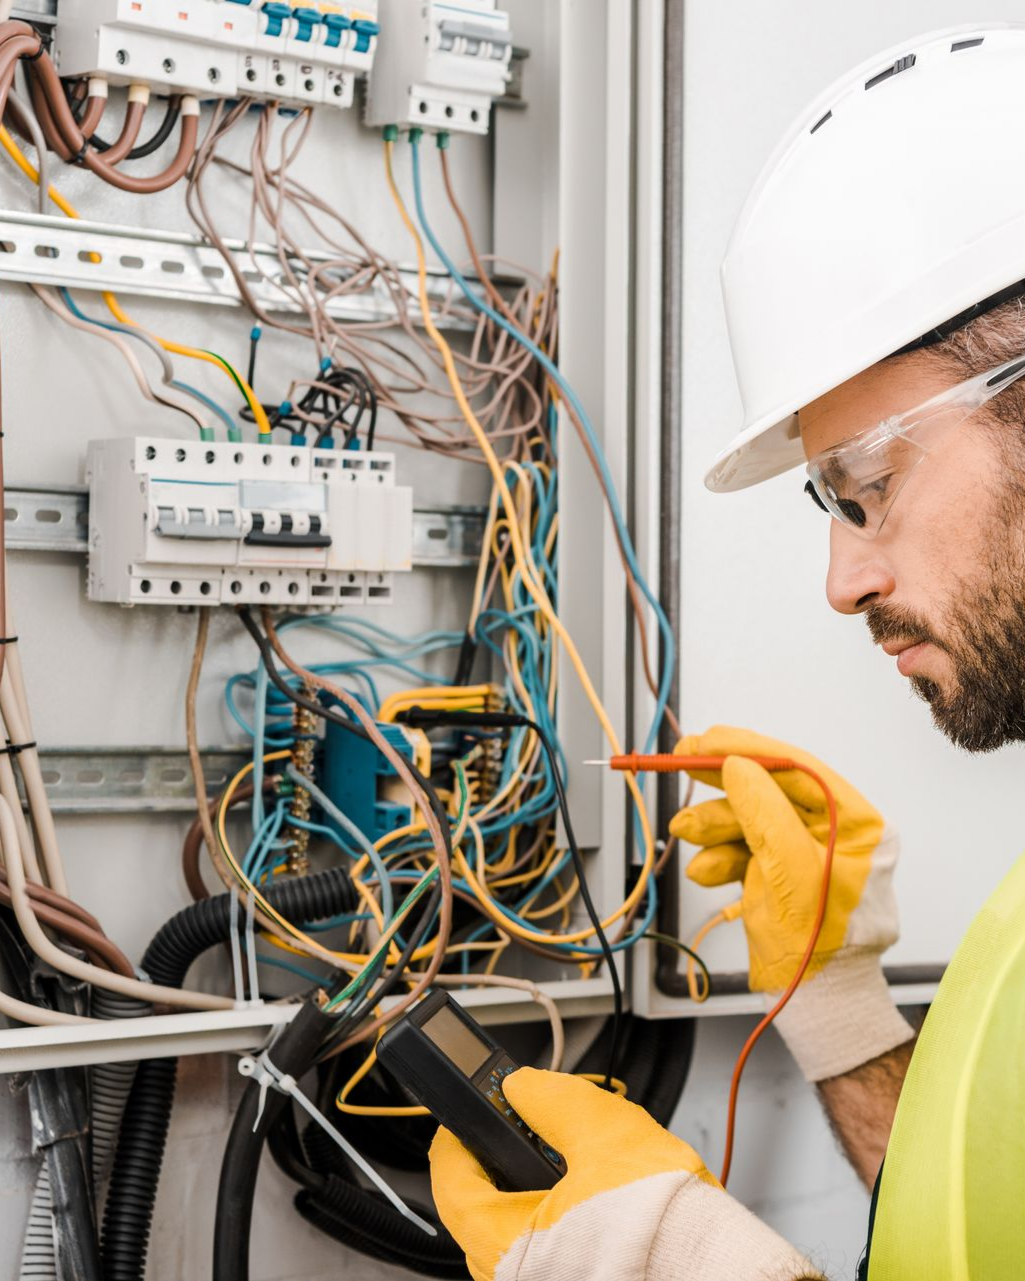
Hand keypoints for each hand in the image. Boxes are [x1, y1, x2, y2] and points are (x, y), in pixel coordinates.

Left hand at [429, 1068, 819, 1280]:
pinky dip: (567, 1216)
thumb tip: (522, 1085)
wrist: (725, 1273)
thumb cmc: (666, 1226)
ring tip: (580, 1156)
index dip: (458, 1133)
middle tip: (531, 1122)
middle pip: (484, 1204)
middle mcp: (514, 1276)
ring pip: (522, 1227)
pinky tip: (601, 1194)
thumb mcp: (604, 1132)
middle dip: (507, 1155)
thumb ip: (552, 1101)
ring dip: (542, 1186)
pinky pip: (554, 1248)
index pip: (450, 1180)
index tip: (472, 1108)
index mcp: (502, 1243)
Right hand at [670, 726, 913, 1079]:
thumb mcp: (789, 874)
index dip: (748, 749)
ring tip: (686, 832)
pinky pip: (742, 847)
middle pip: (768, 788)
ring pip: (748, 817)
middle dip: (722, 787)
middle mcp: (833, 833)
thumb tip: (737, 765)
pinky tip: (707, 871)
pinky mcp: (779, 872)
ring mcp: (804, 852)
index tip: (706, 740)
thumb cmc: (818, 950)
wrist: (812, 1006)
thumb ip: (764, 813)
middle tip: (681, 763)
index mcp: (857, 825)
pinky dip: (719, 855)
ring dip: (713, 825)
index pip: (799, 768)